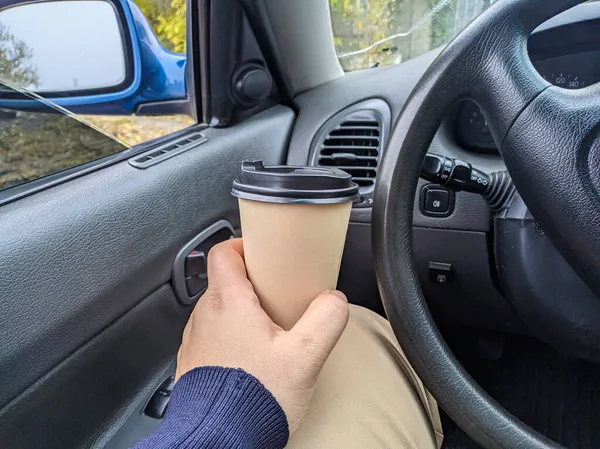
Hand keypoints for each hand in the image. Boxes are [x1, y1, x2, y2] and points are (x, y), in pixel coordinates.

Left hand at [175, 238, 348, 433]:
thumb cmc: (254, 399)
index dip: (243, 246)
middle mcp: (204, 317)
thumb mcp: (305, 357)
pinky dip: (230, 338)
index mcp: (227, 303)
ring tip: (269, 331)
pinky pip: (212, 337)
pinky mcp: (193, 363)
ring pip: (218, 310)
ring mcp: (195, 341)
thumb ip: (326, 319)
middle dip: (252, 283)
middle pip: (224, 281)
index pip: (223, 252)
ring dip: (241, 313)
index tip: (262, 253)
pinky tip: (252, 358)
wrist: (218, 440)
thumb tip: (335, 301)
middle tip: (278, 296)